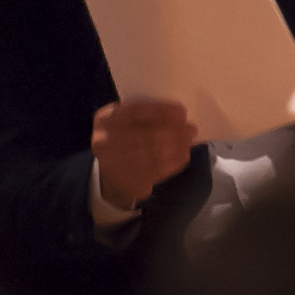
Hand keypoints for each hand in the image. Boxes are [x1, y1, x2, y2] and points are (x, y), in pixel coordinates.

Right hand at [92, 98, 200, 214]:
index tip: (181, 111)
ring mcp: (112, 165)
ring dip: (176, 147)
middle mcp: (103, 142)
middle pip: (145, 135)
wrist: (111, 170)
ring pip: (152, 155)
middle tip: (191, 128)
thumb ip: (147, 114)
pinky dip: (172, 163)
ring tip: (189, 140)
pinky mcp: (126, 183)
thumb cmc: (125, 137)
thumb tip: (178, 114)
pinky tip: (183, 155)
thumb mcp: (127, 120)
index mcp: (104, 119)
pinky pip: (155, 172)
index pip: (135, 112)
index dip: (160, 111)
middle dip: (173, 131)